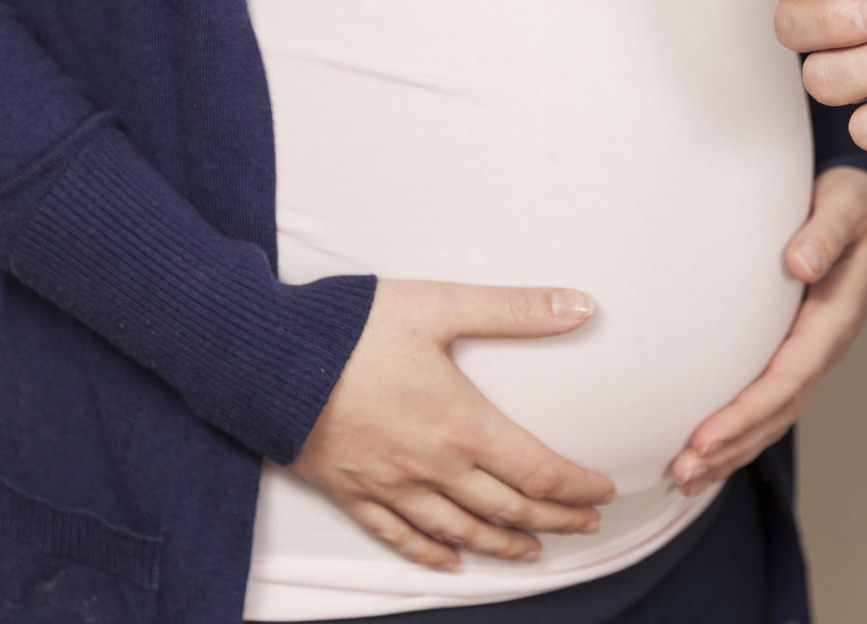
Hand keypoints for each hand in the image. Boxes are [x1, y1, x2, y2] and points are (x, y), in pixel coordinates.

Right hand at [292, 280, 615, 571]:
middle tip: (587, 526)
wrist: (263, 357)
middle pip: (507, 508)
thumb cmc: (352, 327)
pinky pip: (397, 535)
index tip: (603, 492)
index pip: (537, 470)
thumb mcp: (440, 305)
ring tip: (532, 551)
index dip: (575, 487)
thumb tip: (581, 305)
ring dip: (501, 544)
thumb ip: (515, 309)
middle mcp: (431, 466)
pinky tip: (450, 562)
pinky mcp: (350, 490)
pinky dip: (430, 553)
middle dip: (554, 520)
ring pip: (458, 530)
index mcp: (461, 424)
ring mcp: (388, 485)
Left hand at [669, 166, 866, 494]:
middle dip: (731, 446)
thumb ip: (824, 234)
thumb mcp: (845, 207)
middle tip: (683, 471)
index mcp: (833, 321)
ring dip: (732, 449)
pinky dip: (738, 429)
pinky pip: (767, 398)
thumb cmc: (855, 203)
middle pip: (777, 411)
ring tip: (686, 478)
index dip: (746, 414)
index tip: (705, 438)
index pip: (787, 380)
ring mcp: (809, 351)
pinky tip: (706, 449)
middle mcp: (823, 346)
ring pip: (772, 414)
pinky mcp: (794, 347)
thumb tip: (801, 263)